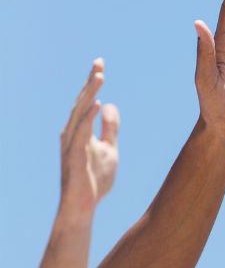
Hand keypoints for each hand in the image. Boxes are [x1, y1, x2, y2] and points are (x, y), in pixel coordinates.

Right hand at [59, 59, 118, 217]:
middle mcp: (72, 132)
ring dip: (90, 94)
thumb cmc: (95, 178)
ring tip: (100, 77)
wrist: (84, 205)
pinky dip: (88, 117)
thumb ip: (109, 128)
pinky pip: (81, 132)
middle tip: (99, 62)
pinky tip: (97, 104)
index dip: (93, 83)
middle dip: (90, 82)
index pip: (87, 101)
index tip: (100, 64)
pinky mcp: (74, 155)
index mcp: (80, 130)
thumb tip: (110, 105)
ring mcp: (71, 143)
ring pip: (80, 113)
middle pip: (82, 102)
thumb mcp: (109, 148)